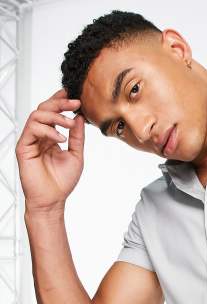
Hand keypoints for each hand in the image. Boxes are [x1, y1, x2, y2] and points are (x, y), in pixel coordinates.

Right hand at [15, 88, 84, 213]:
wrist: (53, 200)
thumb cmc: (62, 182)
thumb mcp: (76, 155)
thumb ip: (77, 136)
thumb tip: (79, 117)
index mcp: (50, 136)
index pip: (53, 113)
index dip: (61, 101)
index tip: (75, 97)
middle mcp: (39, 136)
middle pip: (44, 108)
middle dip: (60, 103)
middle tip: (74, 103)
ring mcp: (30, 140)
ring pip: (37, 115)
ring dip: (56, 116)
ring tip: (70, 124)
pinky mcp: (23, 146)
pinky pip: (33, 128)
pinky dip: (48, 130)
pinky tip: (61, 138)